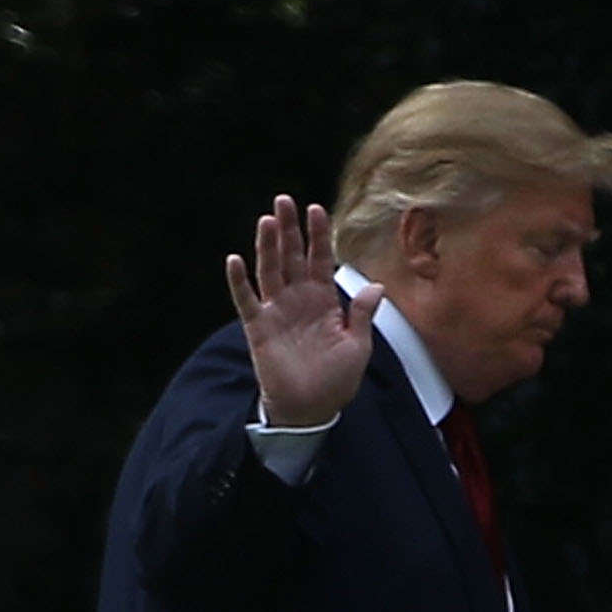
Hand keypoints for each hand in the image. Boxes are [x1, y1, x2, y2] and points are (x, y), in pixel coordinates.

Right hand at [223, 195, 380, 428]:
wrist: (311, 411)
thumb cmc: (335, 381)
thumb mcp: (357, 347)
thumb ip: (362, 315)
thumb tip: (377, 286)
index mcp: (323, 300)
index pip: (319, 259)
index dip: (318, 235)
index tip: (316, 209)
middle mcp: (298, 299)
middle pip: (292, 256)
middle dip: (289, 229)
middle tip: (284, 201)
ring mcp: (277, 311)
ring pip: (270, 270)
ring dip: (267, 246)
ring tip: (266, 221)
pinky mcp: (259, 328)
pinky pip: (247, 301)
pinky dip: (239, 281)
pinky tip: (235, 260)